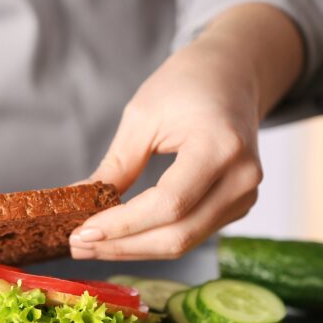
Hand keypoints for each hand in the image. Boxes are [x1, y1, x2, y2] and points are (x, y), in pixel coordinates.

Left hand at [69, 3, 302, 260]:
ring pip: (184, 242)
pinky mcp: (238, 206)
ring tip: (91, 244)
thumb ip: (116, 166)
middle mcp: (242, 177)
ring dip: (133, 248)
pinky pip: (191, 234)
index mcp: (220, 146)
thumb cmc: (186, 85)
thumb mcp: (142, 117)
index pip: (169, 204)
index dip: (122, 225)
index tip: (81, 232)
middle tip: (77, 245)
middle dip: (122, 245)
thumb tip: (78, 202)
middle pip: (178, 235)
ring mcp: (245, 196)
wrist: (231, 74)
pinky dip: (152, 238)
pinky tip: (120, 234)